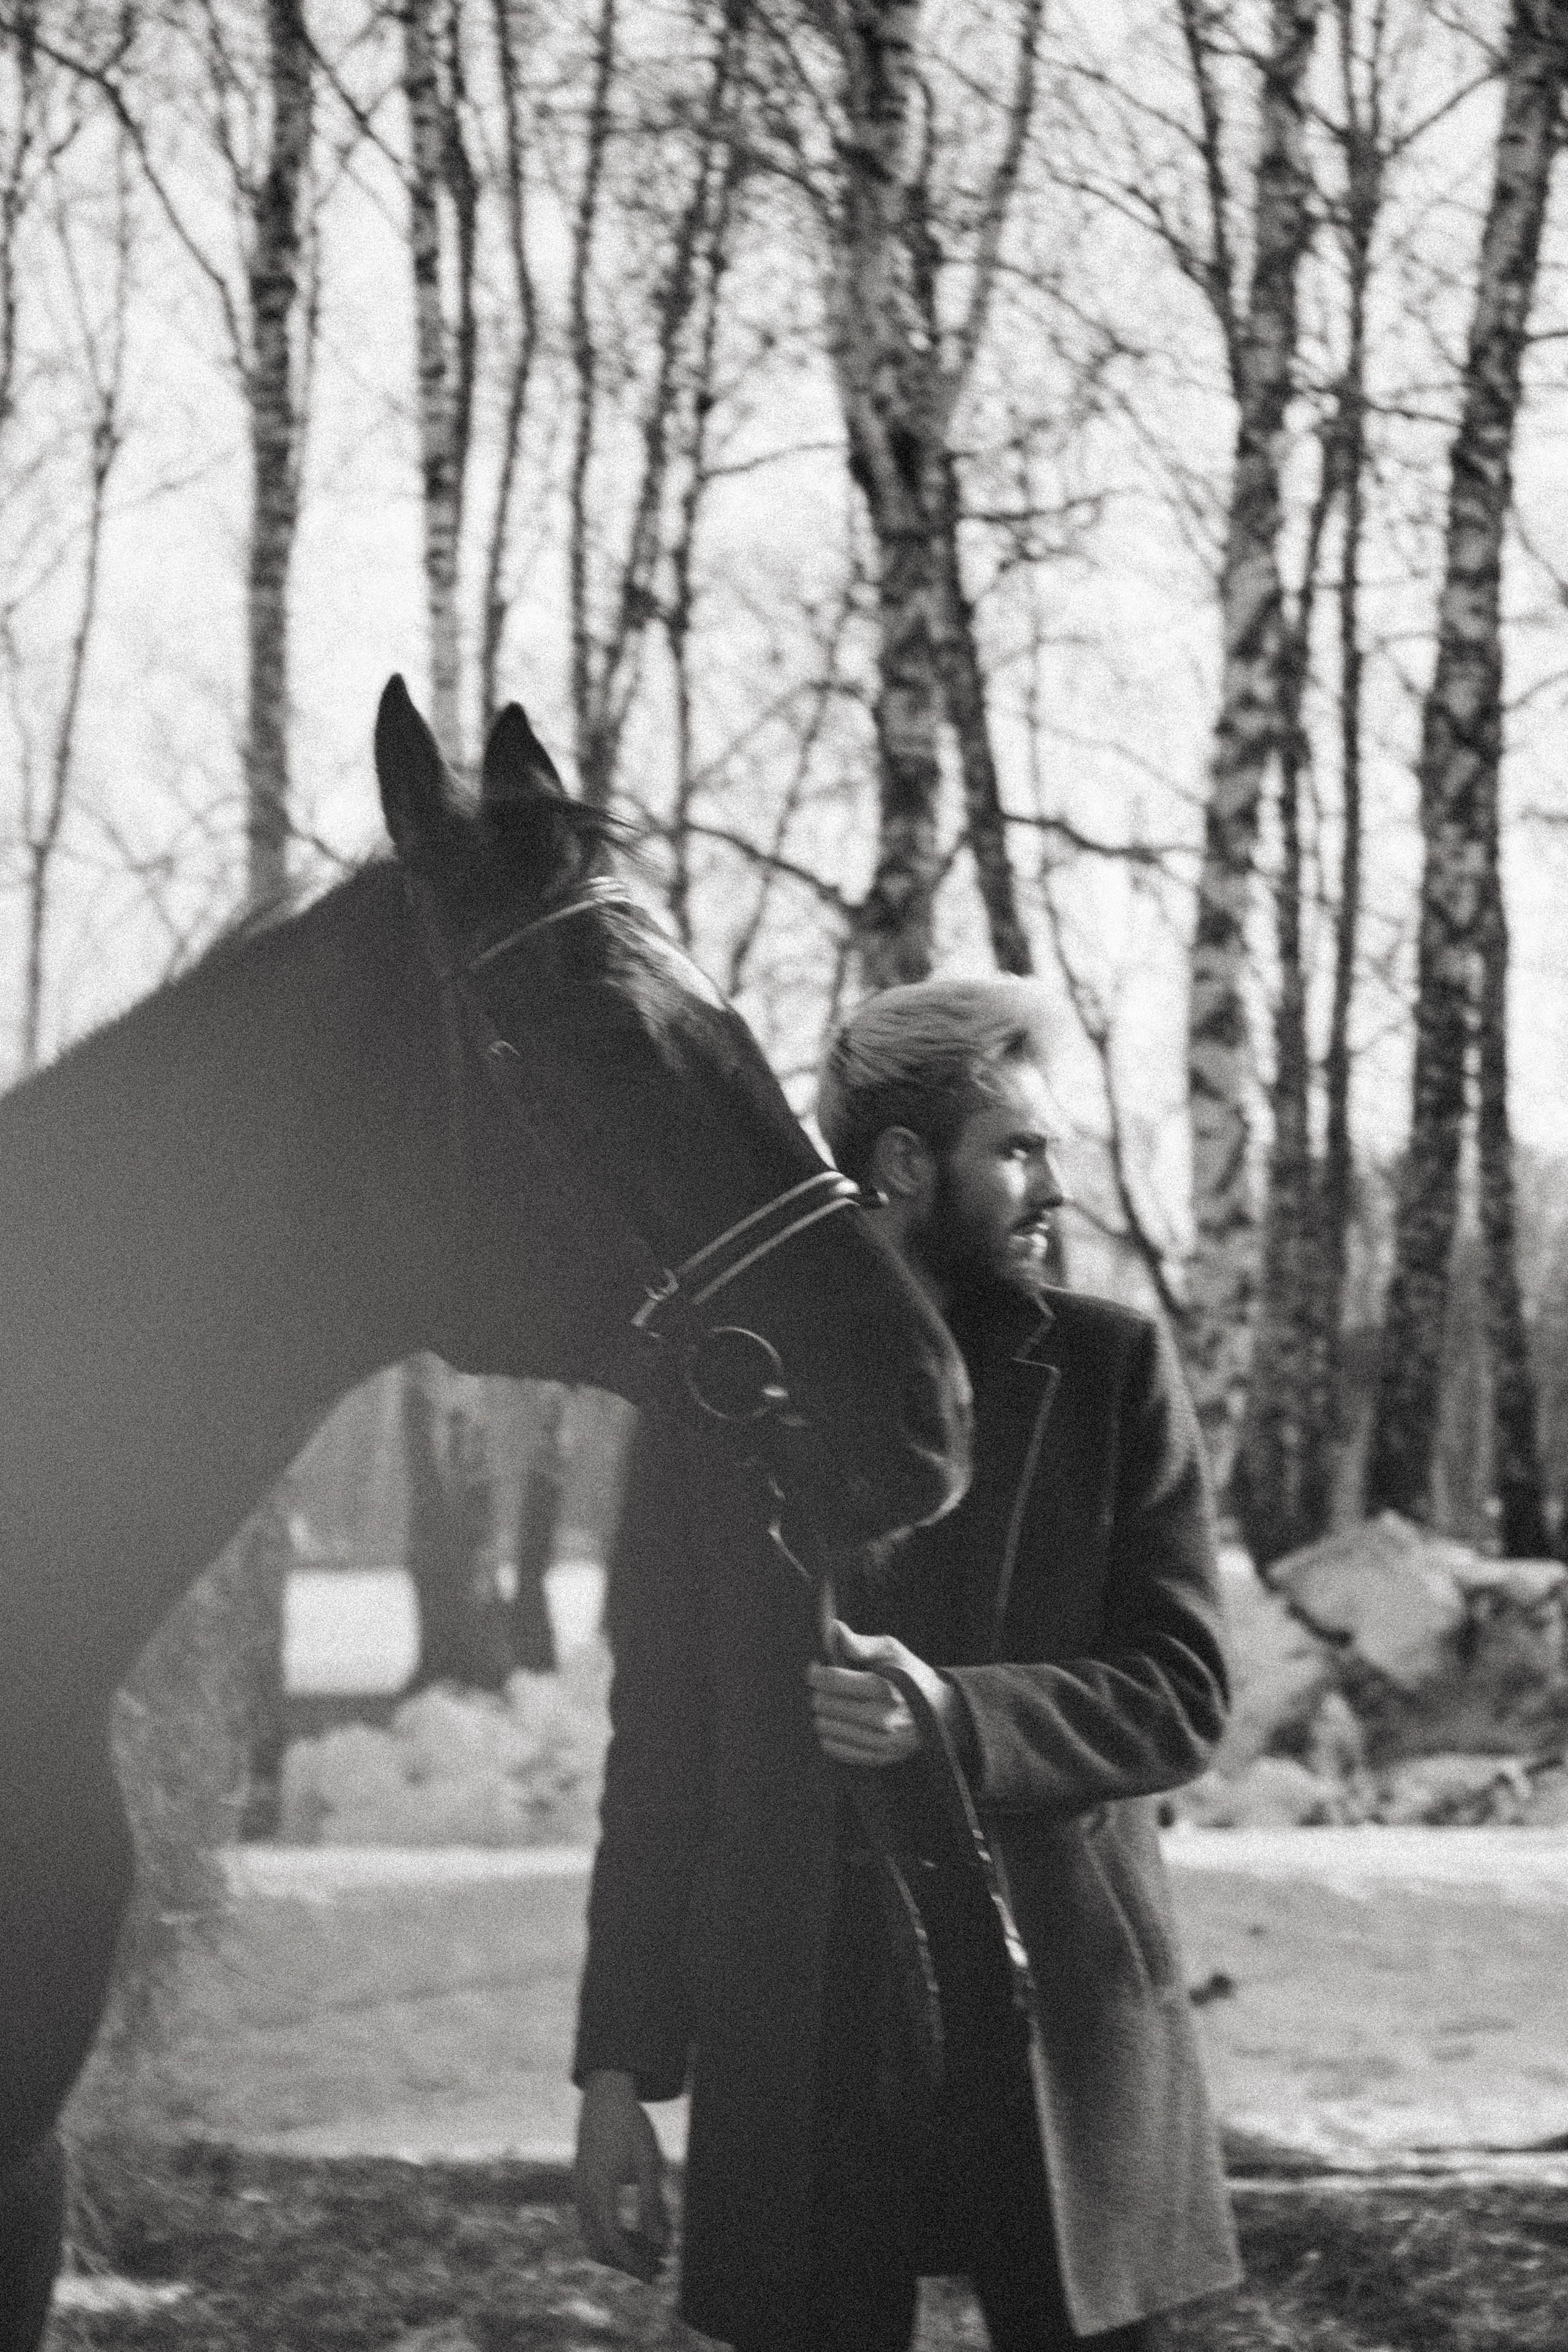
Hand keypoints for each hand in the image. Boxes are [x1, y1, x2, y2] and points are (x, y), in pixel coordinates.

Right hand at [574, 2069, 669, 2281]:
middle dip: (628, 2263)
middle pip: (599, 2247)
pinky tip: (637, 2230)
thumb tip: (662, 2245)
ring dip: (621, 2250)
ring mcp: (577, 2190)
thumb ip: (653, 2205)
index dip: (635, 2263)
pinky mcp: (580, 2185)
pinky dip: (612, 2233)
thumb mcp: (649, 2162)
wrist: (605, 2093)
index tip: (656, 2274)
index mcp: (598, 2190)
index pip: (614, 2242)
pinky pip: (591, 2222)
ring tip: (653, 2252)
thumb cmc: (630, 2125)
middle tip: (659, 2268)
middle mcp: (582, 2195)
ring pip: (593, 2237)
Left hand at [807, 1620, 955, 1767]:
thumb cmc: (910, 1674)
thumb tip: (834, 1629)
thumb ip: (860, 1643)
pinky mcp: (878, 1758)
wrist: (941, 1709)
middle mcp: (882, 1718)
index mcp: (884, 1687)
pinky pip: (834, 1749)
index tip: (817, 1668)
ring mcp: (880, 1742)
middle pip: (823, 1704)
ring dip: (823, 1714)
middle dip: (820, 1692)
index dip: (815, 1672)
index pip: (830, 1680)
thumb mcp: (891, 1650)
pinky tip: (840, 1723)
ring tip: (836, 1704)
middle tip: (828, 1686)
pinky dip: (830, 1735)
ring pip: (824, 1727)